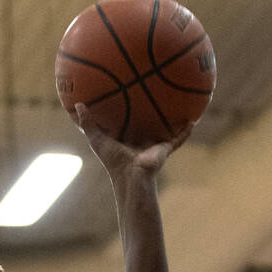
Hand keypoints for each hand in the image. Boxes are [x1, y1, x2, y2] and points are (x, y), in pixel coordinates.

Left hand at [73, 102, 191, 179]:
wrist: (131, 176)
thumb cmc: (112, 160)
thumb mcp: (97, 139)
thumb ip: (87, 123)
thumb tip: (77, 105)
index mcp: (124, 140)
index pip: (125, 124)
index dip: (124, 113)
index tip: (124, 97)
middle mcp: (140, 142)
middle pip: (145, 126)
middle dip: (149, 114)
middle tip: (152, 94)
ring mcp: (153, 146)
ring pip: (164, 131)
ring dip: (171, 121)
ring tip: (179, 104)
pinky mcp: (165, 149)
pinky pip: (178, 139)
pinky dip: (186, 131)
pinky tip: (193, 120)